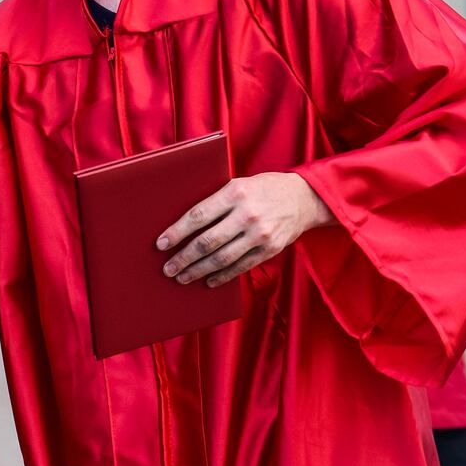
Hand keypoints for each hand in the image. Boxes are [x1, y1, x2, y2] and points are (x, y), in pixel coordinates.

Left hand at [157, 172, 334, 287]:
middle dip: (184, 257)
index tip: (161, 243)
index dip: (177, 231)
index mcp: (235, 193)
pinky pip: (241, 267)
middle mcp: (247, 214)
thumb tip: (184, 222)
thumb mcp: (238, 183)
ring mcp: (260, 234)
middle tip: (167, 268)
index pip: (198, 215)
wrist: (304, 198)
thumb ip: (216, 200)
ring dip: (199, 271)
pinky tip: (208, 281)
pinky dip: (222, 276)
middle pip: (207, 241)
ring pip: (222, 258)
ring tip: (182, 277)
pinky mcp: (270, 249)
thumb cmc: (263, 188)